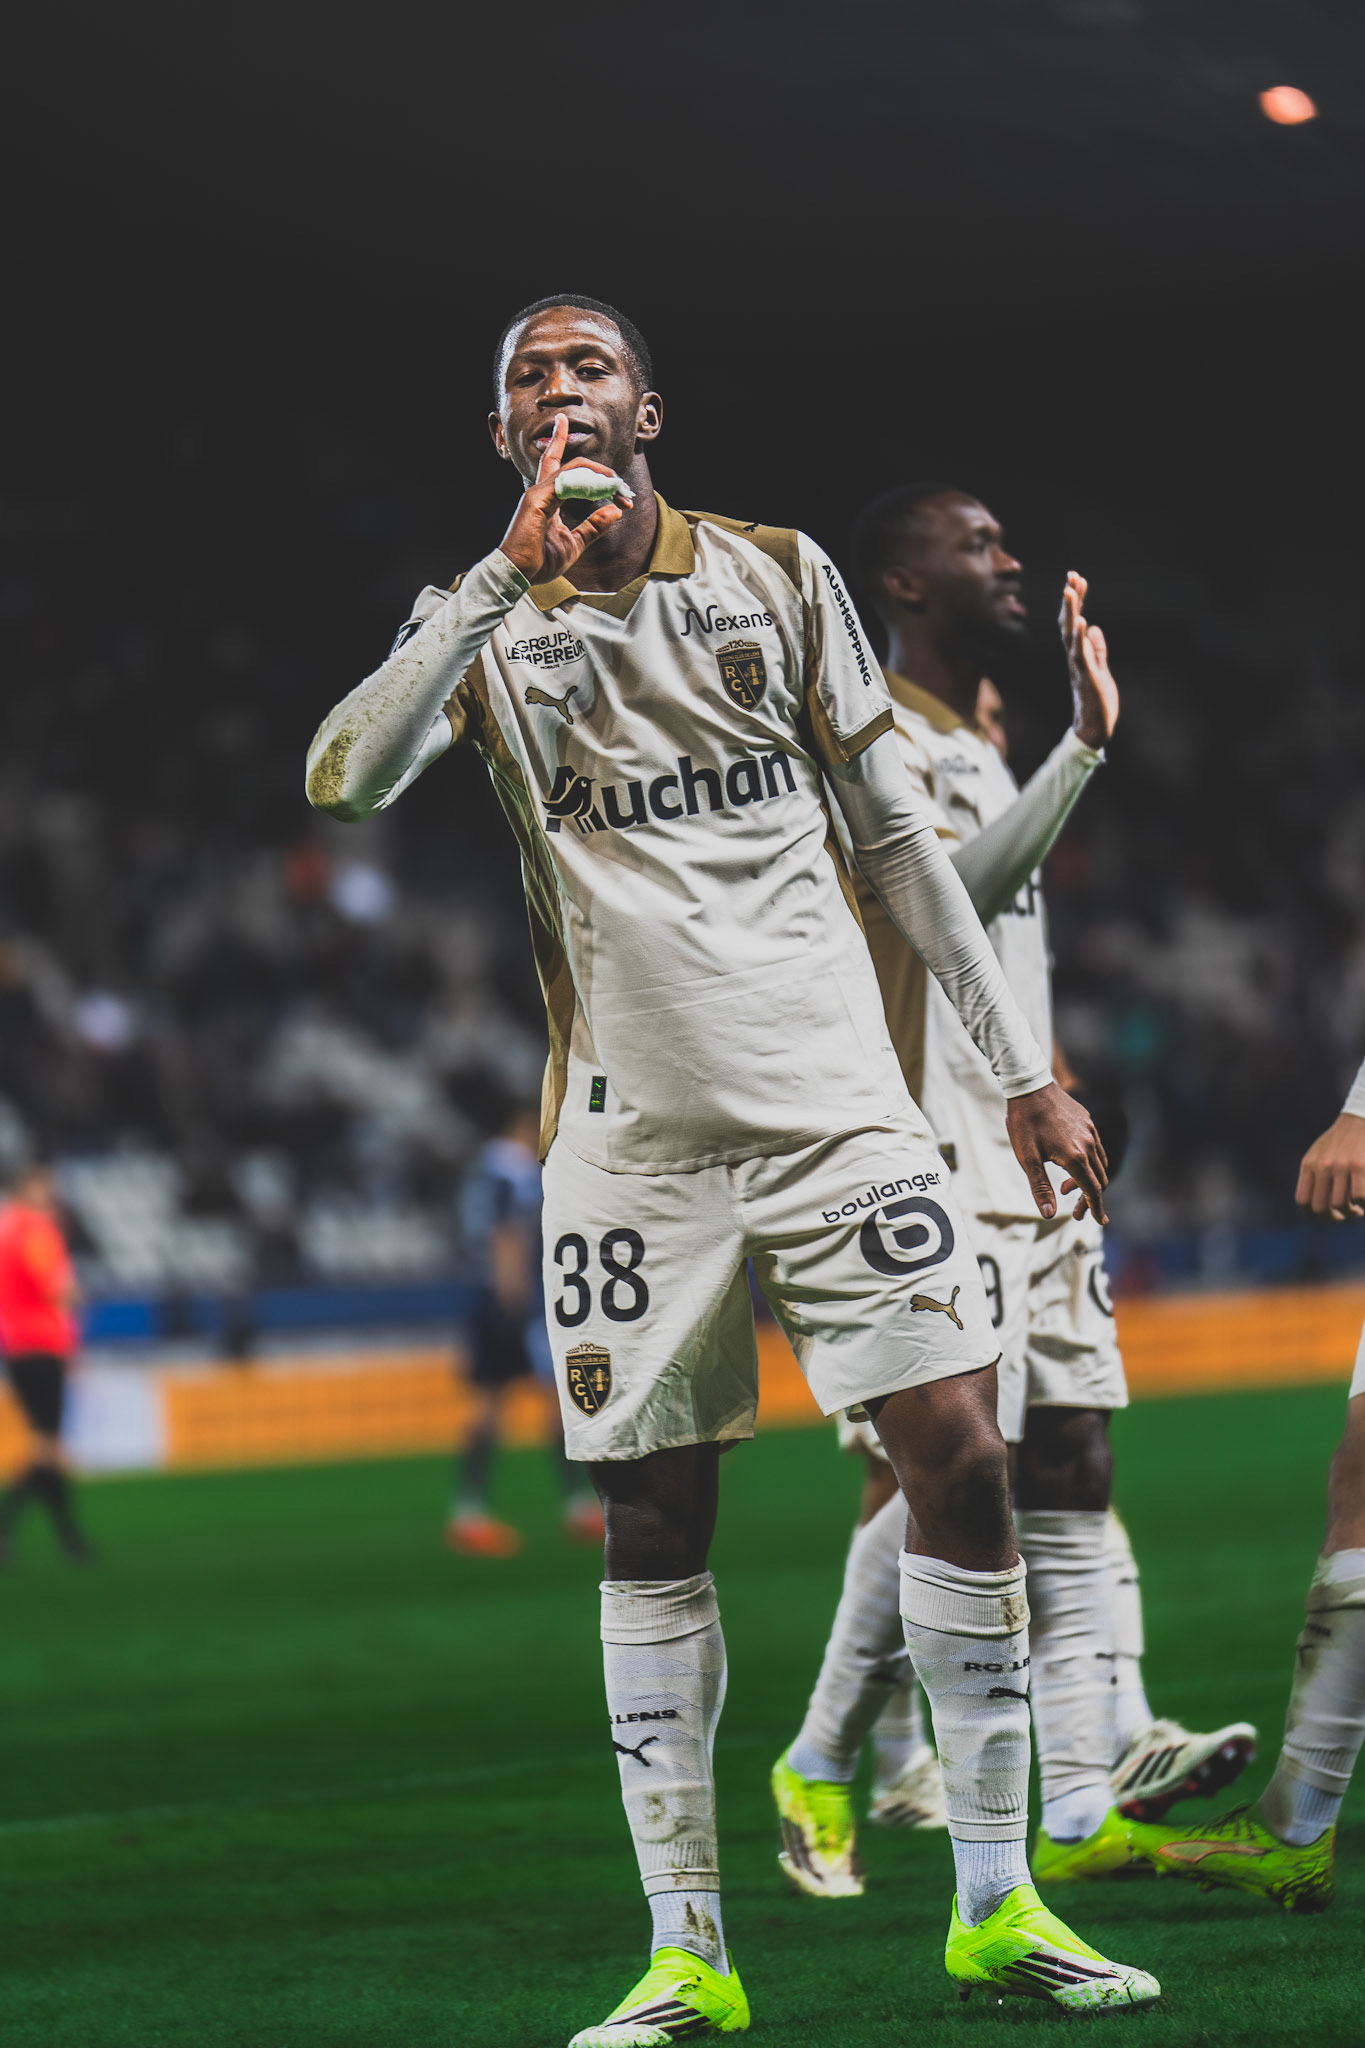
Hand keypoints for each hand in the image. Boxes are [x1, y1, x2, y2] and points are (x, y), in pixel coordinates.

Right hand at [498, 415, 629, 581]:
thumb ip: (593, 527)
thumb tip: (615, 511)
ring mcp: (538, 493)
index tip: (621, 495)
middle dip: (601, 471)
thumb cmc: (540, 562)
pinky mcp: (536, 500)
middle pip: (572, 463)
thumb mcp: (574, 544)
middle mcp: (542, 491)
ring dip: (600, 477)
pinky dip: (588, 484)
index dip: (596, 476)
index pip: (566, 469)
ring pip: (574, 469)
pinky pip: (566, 482)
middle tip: (623, 488)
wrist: (518, 574)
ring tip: (618, 489)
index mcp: (549, 499)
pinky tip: (604, 491)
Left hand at [1006, 1080, 1108, 1223]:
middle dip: (1090, 1199)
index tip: (1099, 1221)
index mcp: (1075, 1157)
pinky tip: (1072, 1164)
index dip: (1096, 1208)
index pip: (1093, 1190)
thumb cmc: (1024, 1124)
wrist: (1029, 1087)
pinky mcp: (1088, 1122)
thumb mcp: (1027, 1159)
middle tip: (1076, 1211)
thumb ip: (1040, 1187)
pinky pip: (1097, 1148)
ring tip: (1066, 1187)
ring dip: (1088, 1181)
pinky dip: (1090, 1163)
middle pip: (1099, 1180)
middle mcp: (1089, 1145)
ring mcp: (1090, 1131)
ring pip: (1100, 1164)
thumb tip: (1049, 1215)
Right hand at [1060, 572, 1118, 750]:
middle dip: (1070, 598)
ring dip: (1070, 612)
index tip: (1076, 577)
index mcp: (1078, 653)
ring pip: (1070, 635)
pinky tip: (1081, 621)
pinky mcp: (1086, 677)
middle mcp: (1074, 656)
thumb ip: (1097, 650)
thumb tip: (1094, 629)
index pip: (1074, 621)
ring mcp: (1078, 666)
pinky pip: (1080, 655)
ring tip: (1069, 591)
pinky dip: (1079, 638)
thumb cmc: (1097, 701)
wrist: (1094, 728)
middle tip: (1071, 575)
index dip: (1076, 599)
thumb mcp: (1100, 669)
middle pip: (1068, 622)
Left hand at [1296, 1112, 1364, 1219]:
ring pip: (1341, 1206)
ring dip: (1351, 1213)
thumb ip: (1314, 1174)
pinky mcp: (1360, 1166)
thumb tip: (1313, 1209)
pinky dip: (1363, 1205)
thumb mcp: (1320, 1153)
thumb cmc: (1342, 1140)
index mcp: (1309, 1164)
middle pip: (1320, 1207)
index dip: (1314, 1215)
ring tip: (1358, 1209)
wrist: (1361, 1118)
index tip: (1326, 1215)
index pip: (1303, 1201)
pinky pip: (1360, 1198)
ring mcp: (1341, 1166)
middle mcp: (1322, 1165)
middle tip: (1345, 1215)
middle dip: (1334, 1217)